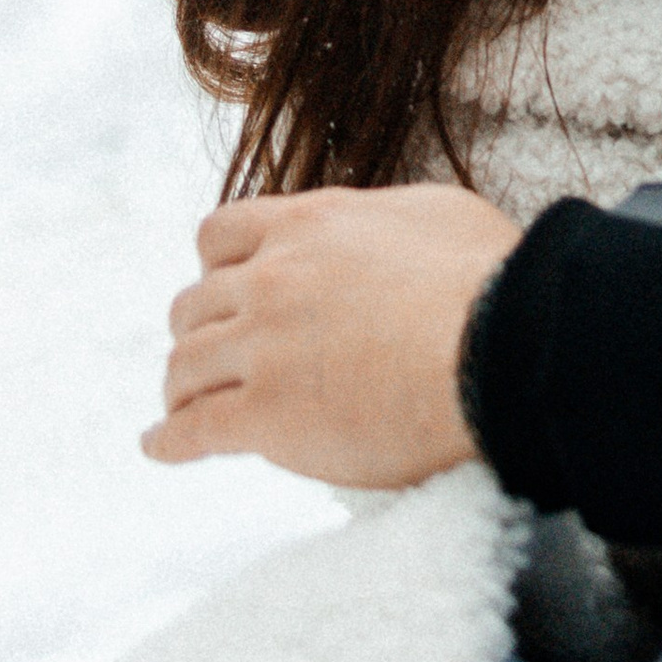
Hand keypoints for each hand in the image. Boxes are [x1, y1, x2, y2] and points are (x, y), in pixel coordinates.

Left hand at [143, 182, 521, 486]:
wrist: (501, 350)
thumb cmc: (492, 281)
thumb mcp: (436, 214)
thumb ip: (383, 218)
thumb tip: (378, 228)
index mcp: (310, 226)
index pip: (221, 234)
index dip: (217, 266)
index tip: (224, 287)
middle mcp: (273, 280)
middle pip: (195, 303)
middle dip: (199, 328)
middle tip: (213, 353)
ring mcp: (264, 348)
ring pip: (184, 364)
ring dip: (179, 385)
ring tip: (179, 405)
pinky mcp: (266, 416)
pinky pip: (193, 430)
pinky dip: (168, 440)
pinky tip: (160, 447)